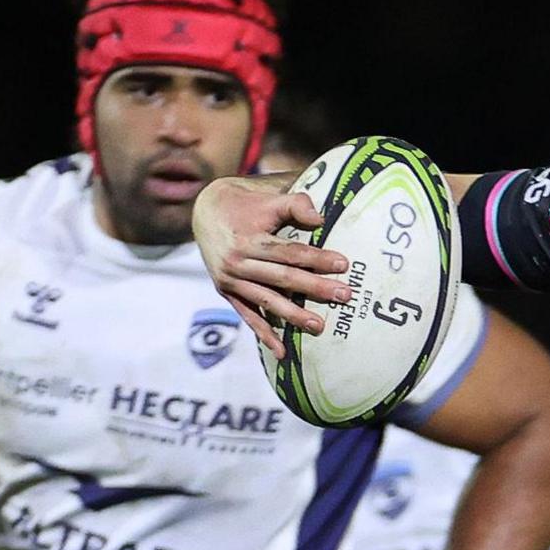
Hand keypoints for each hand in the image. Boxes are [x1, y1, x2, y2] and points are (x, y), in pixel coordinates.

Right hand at [191, 173, 350, 355]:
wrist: (205, 211)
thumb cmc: (245, 203)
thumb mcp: (268, 197)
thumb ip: (295, 204)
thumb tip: (320, 219)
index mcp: (248, 240)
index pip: (289, 252)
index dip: (317, 258)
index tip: (343, 264)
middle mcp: (237, 263)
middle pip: (282, 279)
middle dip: (315, 288)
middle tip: (345, 296)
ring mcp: (231, 281)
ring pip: (267, 301)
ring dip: (294, 316)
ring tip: (320, 326)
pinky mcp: (228, 293)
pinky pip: (248, 316)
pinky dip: (264, 334)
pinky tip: (281, 351)